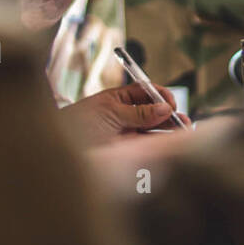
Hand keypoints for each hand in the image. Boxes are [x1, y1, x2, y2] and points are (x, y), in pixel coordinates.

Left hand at [62, 82, 191, 144]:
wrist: (58, 149)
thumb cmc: (78, 125)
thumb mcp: (109, 114)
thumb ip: (138, 112)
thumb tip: (165, 107)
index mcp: (119, 99)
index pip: (146, 92)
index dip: (160, 96)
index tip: (170, 104)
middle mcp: (126, 115)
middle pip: (154, 112)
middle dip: (170, 115)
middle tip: (183, 123)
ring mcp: (127, 134)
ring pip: (155, 130)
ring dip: (170, 131)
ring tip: (184, 132)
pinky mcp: (127, 152)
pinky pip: (148, 146)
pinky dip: (162, 144)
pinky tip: (172, 143)